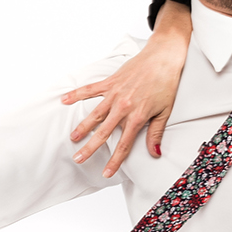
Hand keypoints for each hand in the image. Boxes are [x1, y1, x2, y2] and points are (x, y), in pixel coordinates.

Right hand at [63, 3, 192, 177]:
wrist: (162, 58)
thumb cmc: (166, 84)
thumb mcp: (164, 112)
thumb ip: (156, 134)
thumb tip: (155, 153)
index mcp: (137, 117)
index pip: (123, 145)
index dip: (114, 161)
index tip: (106, 173)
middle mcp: (123, 107)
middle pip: (103, 133)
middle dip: (90, 148)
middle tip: (78, 158)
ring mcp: (114, 94)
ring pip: (94, 114)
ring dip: (82, 127)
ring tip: (73, 138)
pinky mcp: (110, 82)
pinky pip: (90, 90)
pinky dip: (77, 94)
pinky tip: (65, 100)